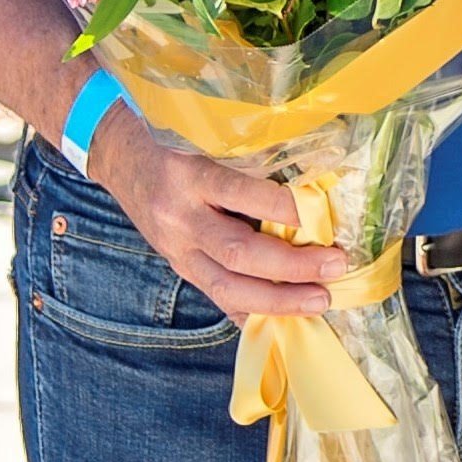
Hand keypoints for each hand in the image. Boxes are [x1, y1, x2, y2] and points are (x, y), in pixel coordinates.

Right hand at [89, 105, 343, 321]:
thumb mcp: (209, 138)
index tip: (319, 213)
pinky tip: (282, 323)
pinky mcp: (181, 268)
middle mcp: (182, 219)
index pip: (238, 193)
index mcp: (191, 177)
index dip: (280, 206)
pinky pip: (217, 297)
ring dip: (278, 299)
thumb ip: (252, 156)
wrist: (125, 162)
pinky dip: (251, 312)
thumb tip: (312, 177)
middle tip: (336, 265)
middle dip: (291, 265)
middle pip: (237, 252)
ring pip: (227, 286)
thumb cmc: (180, 142)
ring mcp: (178, 251)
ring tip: (319, 300)